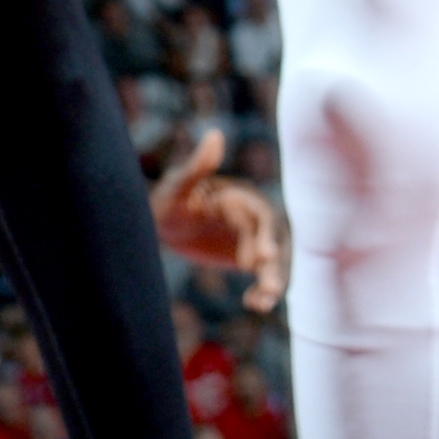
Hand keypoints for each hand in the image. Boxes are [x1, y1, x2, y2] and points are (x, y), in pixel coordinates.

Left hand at [151, 127, 286, 309]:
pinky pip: (263, 275)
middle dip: (275, 264)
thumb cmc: (168, 199)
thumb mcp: (178, 186)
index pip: (260, 215)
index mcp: (239, 197)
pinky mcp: (249, 256)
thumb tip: (215, 135)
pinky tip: (253, 304)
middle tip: (271, 289)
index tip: (265, 256)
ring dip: (273, 280)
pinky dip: (262, 290)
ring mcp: (252, 237)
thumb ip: (198, 167)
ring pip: (273, 261)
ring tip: (264, 302)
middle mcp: (251, 216)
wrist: (162, 224)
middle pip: (273, 241)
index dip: (265, 235)